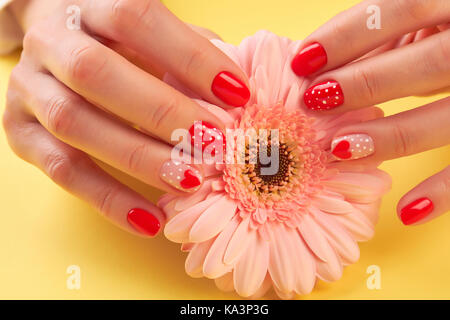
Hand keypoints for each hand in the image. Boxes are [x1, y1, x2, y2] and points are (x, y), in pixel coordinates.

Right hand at [2, 0, 249, 236]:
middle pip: (96, 73)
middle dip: (162, 113)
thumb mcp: (154, 36)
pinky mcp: (18, 130)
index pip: (137, 20)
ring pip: (74, 123)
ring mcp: (29, 87)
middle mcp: (51, 41)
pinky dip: (108, 199)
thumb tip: (239, 95)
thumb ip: (192, 55)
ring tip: (190, 182)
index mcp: (90, 5)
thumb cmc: (118, 43)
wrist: (54, 41)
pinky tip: (151, 220)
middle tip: (215, 144)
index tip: (239, 94)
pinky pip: (62, 170)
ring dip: (139, 158)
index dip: (190, 57)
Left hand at [291, 0, 449, 225]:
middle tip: (316, 101)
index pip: (404, 7)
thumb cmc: (440, 36)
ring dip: (392, 136)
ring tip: (340, 149)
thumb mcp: (420, 22)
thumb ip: (382, 34)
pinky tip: (405, 211)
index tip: (302, 61)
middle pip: (431, 62)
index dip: (348, 34)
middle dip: (367, 83)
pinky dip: (444, 193)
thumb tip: (314, 63)